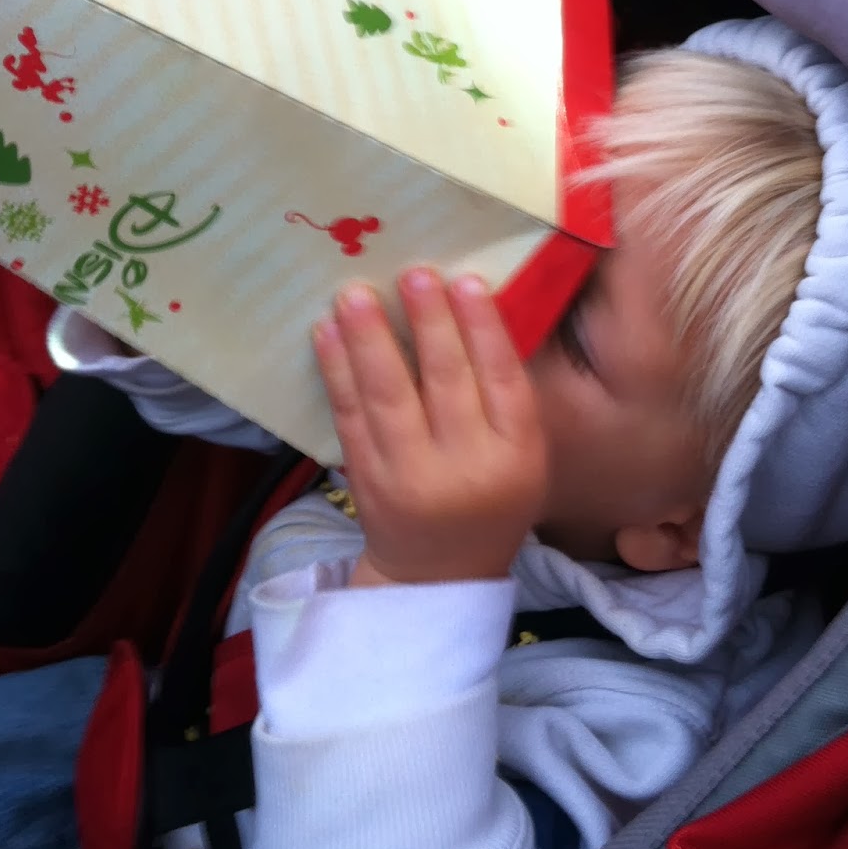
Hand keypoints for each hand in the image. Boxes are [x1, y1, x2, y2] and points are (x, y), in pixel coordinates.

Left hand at [312, 270, 547, 585]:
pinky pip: (349, 418)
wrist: (437, 575)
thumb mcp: (521, 454)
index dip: (484, 329)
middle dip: (428, 324)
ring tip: (355, 294)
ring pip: (388, 397)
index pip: (503, 381)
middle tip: (413, 272)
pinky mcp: (365, 481)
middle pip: (445, 383)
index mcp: (517, 455)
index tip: (466, 280)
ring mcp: (410, 477)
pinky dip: (336, 372)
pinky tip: (326, 333)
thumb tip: (471, 303)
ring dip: (369, 340)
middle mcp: (466, 467)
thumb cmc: (489, 495)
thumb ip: (503, 393)